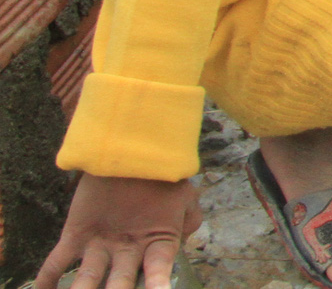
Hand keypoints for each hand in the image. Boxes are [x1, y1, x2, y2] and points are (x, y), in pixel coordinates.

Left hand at [35, 174, 201, 288]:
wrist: (131, 150)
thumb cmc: (162, 173)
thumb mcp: (185, 195)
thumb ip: (190, 219)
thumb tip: (186, 239)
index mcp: (155, 243)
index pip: (157, 271)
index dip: (156, 285)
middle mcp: (127, 250)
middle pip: (119, 282)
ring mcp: (100, 245)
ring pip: (87, 277)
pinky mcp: (75, 235)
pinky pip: (57, 261)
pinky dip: (46, 278)